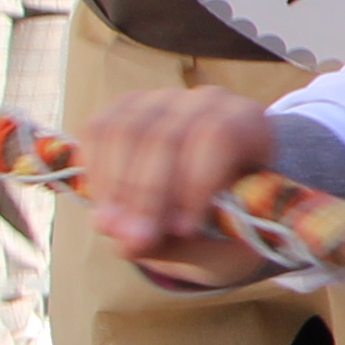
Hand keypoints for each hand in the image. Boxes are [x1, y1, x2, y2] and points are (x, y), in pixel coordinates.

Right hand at [74, 83, 280, 273]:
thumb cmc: (229, 220)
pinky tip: (103, 208)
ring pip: (125, 131)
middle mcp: (206, 101)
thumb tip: (130, 242)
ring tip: (113, 230)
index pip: (217, 137)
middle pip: (165, 136)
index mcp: (249, 124)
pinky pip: (99, 131)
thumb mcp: (229, 239)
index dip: (195, 183)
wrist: (214, 198)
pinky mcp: (126, 108)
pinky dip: (95, 173)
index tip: (183, 231)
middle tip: (136, 242)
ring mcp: (163, 99)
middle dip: (147, 195)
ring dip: (115, 187)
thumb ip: (192, 244)